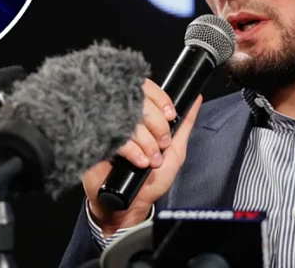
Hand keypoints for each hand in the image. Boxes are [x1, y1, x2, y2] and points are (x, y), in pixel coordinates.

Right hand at [83, 78, 201, 237]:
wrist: (129, 204)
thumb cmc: (151, 180)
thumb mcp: (175, 150)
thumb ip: (185, 124)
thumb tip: (197, 99)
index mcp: (139, 115)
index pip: (148, 90)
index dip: (161, 100)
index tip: (171, 116)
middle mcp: (123, 118)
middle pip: (141, 104)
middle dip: (158, 126)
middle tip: (162, 145)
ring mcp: (108, 129)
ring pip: (130, 122)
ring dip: (147, 143)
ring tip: (151, 161)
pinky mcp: (97, 142)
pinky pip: (117, 138)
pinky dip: (133, 151)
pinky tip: (140, 162)